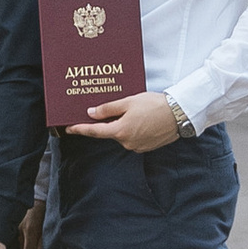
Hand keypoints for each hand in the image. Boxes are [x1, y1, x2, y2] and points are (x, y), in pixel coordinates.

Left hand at [67, 93, 187, 153]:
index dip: (81, 129)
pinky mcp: (146, 146)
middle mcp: (127, 143)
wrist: (179, 114)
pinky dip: (130, 128)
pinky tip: (138, 117)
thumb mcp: (128, 102)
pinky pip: (132, 137)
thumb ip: (108, 109)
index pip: (95, 132)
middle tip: (105, 108)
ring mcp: (137, 146)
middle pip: (109, 132)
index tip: (69, 128)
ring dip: (120, 124)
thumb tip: (91, 113)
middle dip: (106, 121)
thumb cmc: (154, 105)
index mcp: (121, 131)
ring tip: (129, 109)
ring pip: (122, 134)